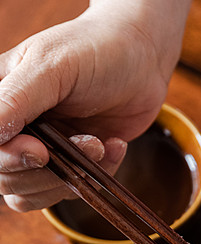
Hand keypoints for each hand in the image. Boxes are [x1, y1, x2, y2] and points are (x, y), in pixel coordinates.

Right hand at [0, 7, 169, 210]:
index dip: (7, 158)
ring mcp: (39, 148)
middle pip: (5, 179)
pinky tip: (112, 146)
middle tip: (87, 143)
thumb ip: (16, 99)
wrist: (143, 57)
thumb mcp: (51, 65)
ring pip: (31, 194)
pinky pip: (66, 191)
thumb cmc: (94, 49)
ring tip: (99, 144)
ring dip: (70, 176)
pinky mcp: (68, 163)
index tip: (40, 150)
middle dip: (46, 170)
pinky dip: (92, 178)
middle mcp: (11, 126)